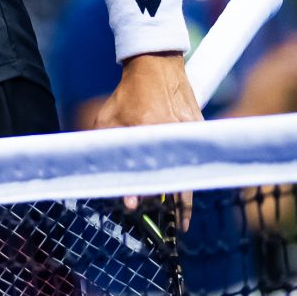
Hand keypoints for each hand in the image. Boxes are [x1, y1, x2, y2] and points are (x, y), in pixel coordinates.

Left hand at [96, 53, 201, 226]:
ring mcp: (188, 132)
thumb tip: (98, 173)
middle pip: (174, 176)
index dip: (138, 188)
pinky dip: (190, 179)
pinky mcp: (198, 131)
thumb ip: (104, 144)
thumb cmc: (127, 94)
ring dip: (185, 199)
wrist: (157, 67)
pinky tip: (186, 197)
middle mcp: (170, 132)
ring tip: (181, 223)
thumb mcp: (108, 118)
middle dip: (172, 205)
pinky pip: (193, 162)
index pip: (143, 166)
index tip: (133, 206)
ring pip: (188, 172)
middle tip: (170, 228)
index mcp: (146, 127)